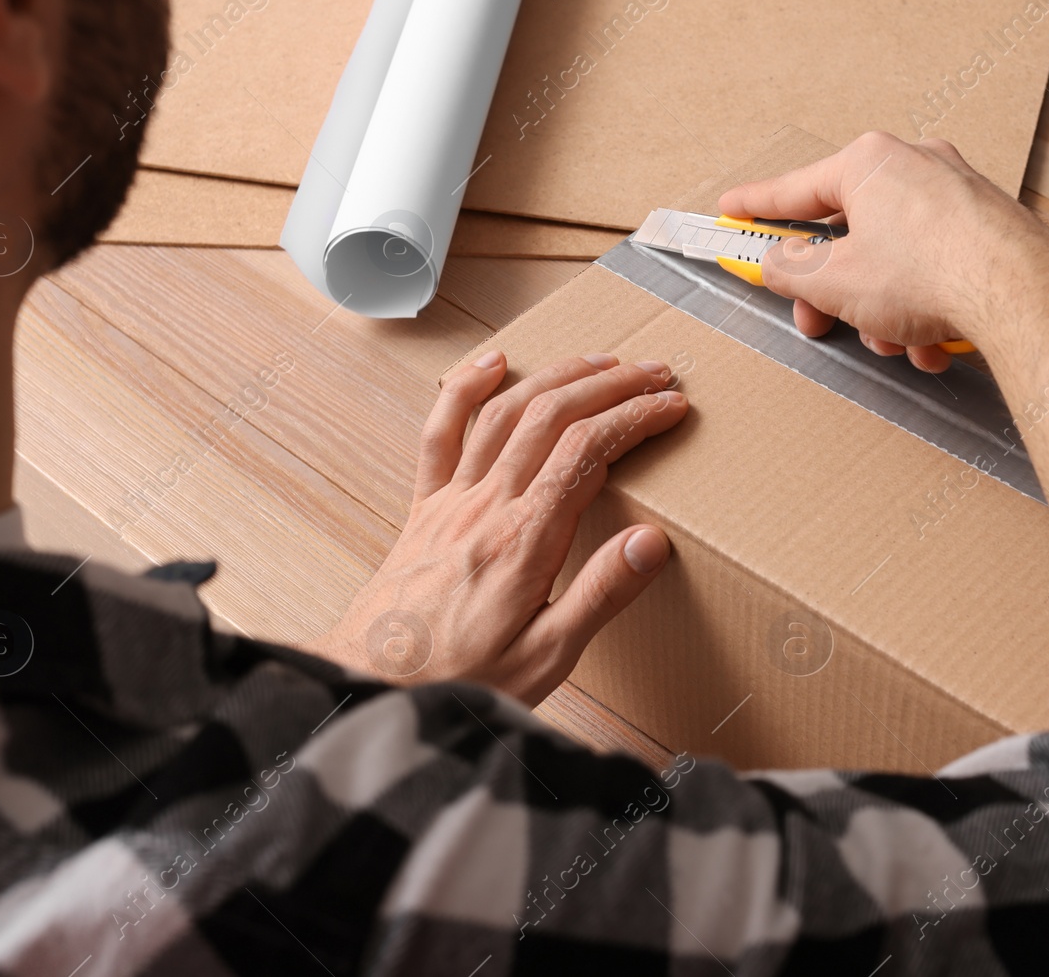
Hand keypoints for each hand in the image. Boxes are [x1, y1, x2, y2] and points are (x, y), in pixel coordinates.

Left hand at [311, 351, 688, 704]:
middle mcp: (486, 506)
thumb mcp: (547, 656)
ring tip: (601, 362)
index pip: (589, 451)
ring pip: (506, 411)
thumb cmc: (461, 677)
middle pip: (553, 415)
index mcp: (524, 540)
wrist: (376, 685)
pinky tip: (492, 364)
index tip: (671, 407)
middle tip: (654, 374)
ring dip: (557, 376)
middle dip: (610, 385)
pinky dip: (467, 388)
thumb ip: (600, 595)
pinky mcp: (425, 507)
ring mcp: (451, 500)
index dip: (635, 418)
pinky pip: (442, 431)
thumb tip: (651, 541)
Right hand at [718, 131, 1048, 371]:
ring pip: (894, 260)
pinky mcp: (989, 229)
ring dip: (882, 311)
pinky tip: (929, 344)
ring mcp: (957, 196)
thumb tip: (780, 263)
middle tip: (817, 321)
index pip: (795, 187)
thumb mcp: (834, 281)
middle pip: (849, 233)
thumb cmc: (931, 274)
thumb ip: (791, 270)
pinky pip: (935, 271)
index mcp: (870, 163)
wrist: (1022, 295)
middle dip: (833, 290)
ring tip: (892, 342)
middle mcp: (916, 167)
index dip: (756, 207)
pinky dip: (924, 311)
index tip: (732, 212)